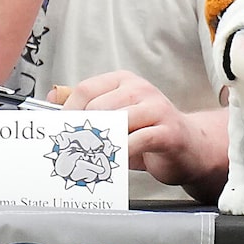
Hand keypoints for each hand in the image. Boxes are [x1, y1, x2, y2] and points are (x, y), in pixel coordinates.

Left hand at [62, 70, 226, 191]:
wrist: (189, 148)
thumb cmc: (147, 133)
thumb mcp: (113, 116)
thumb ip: (86, 106)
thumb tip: (53, 98)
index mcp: (123, 81)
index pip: (86, 90)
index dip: (68, 113)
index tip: (60, 133)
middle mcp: (140, 89)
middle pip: (98, 107)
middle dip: (83, 133)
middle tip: (75, 151)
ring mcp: (157, 108)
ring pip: (116, 122)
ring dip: (101, 144)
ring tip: (93, 158)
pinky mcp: (168, 131)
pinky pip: (137, 140)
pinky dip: (121, 153)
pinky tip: (115, 161)